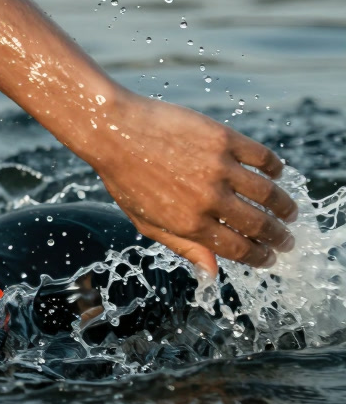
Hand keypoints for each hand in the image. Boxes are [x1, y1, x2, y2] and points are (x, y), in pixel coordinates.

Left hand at [76, 92, 297, 276]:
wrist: (113, 130)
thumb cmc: (125, 178)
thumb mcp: (146, 222)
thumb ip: (182, 247)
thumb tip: (212, 273)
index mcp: (189, 224)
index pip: (239, 249)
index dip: (260, 257)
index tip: (270, 258)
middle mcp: (208, 199)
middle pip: (260, 225)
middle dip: (280, 237)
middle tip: (288, 240)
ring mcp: (218, 168)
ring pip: (269, 193)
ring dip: (285, 207)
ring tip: (290, 212)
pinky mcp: (224, 139)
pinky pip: (263, 157)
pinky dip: (275, 168)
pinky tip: (275, 174)